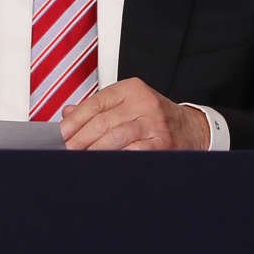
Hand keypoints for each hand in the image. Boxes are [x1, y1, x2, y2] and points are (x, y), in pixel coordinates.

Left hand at [59, 77, 210, 150]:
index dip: (74, 120)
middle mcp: (143, 103)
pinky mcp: (161, 144)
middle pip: (102, 122)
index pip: (95, 103)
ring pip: (114, 137)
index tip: (61, 134)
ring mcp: (153, 123)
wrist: (192, 128)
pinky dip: (114, 159)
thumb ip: (99, 108)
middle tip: (66, 151)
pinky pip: (132, 152)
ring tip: (79, 159)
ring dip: (92, 151)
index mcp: (131, 89)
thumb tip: (68, 114)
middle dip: (79, 139)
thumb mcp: (128, 104)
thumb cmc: (155, 117)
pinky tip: (102, 164)